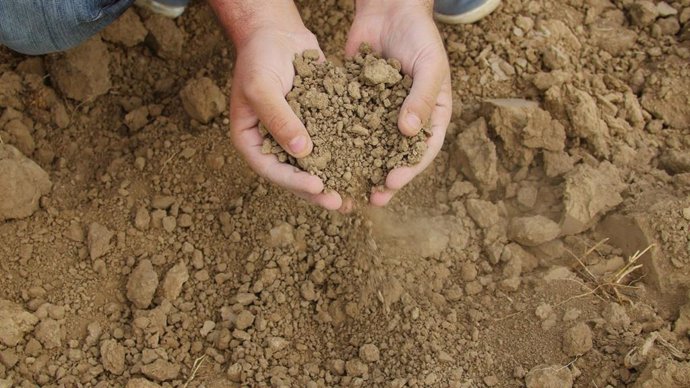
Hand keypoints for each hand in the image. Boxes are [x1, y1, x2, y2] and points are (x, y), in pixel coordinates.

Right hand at [211, 1, 342, 209]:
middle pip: (294, 175)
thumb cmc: (260, 57)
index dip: (294, 181)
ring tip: (354, 197)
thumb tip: (302, 152)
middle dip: (318, 190)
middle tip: (340, 203)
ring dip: (333, 180)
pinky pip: (328, 145)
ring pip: (314, 165)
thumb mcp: (262, 87)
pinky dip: (344, 156)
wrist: (276, 33)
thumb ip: (280, 119)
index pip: (271, 169)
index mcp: (251, 140)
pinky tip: (364, 166)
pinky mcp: (314, 126)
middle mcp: (272, 143)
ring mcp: (293, 136)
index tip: (319, 187)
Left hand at [346, 0, 451, 205]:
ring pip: (374, 147)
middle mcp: (408, 119)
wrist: (390, 9)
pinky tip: (330, 157)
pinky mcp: (359, 104)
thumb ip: (422, 97)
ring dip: (363, 167)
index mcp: (433, 114)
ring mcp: (383, 113)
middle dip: (386, 178)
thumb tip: (408, 132)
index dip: (410, 168)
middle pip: (398, 156)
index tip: (393, 182)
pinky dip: (344, 142)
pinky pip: (353, 126)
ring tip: (350, 186)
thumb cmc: (419, 35)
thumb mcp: (429, 65)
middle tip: (373, 198)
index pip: (424, 149)